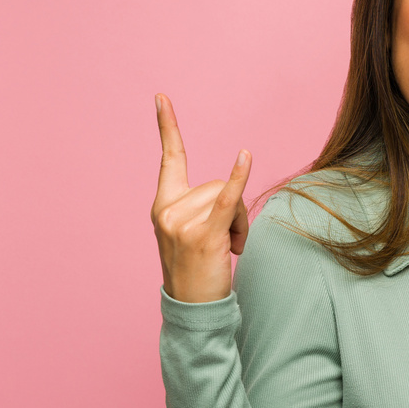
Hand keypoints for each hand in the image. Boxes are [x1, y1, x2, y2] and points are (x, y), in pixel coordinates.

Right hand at [150, 93, 251, 302]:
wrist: (191, 309)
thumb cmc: (197, 273)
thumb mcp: (190, 234)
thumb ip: (201, 208)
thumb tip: (230, 194)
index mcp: (163, 205)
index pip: (169, 159)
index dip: (167, 127)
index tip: (162, 98)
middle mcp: (167, 209)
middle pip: (216, 184)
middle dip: (232, 211)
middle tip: (225, 243)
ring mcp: (182, 222)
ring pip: (228, 197)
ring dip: (239, 224)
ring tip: (226, 250)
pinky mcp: (202, 235)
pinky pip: (227, 200)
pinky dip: (239, 178)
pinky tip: (246, 156)